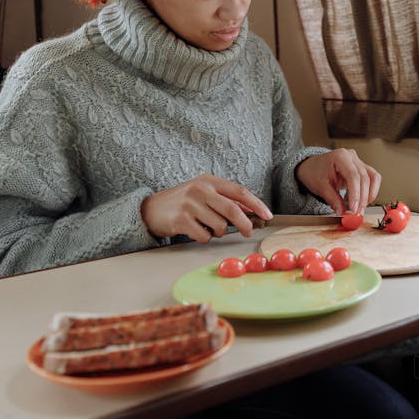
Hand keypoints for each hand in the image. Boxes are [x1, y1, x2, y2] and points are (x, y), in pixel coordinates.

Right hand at [140, 174, 272, 241]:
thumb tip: (251, 210)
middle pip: (232, 209)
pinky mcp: (181, 220)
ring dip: (218, 232)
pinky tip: (195, 231)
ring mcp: (190, 204)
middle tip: (249, 232)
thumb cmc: (183, 202)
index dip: (256, 204)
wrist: (150, 209)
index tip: (267, 215)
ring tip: (207, 227)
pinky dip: (204, 237)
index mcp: (209, 180)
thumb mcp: (204, 194)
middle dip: (245, 223)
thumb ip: (226, 200)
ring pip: (219, 226)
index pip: (239, 191)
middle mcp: (200, 189)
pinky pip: (204, 236)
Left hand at [296, 148, 381, 215]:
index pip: (353, 176)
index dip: (356, 194)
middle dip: (362, 197)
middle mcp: (351, 156)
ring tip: (362, 207)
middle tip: (358, 212)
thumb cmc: (314, 172)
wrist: (311, 167)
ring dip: (370, 194)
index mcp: (340, 156)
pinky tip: (366, 200)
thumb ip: (333, 200)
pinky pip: (372, 178)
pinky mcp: (361, 168)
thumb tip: (342, 212)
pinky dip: (371, 190)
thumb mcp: (321, 187)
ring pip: (372, 177)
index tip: (354, 208)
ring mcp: (358, 161)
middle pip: (364, 177)